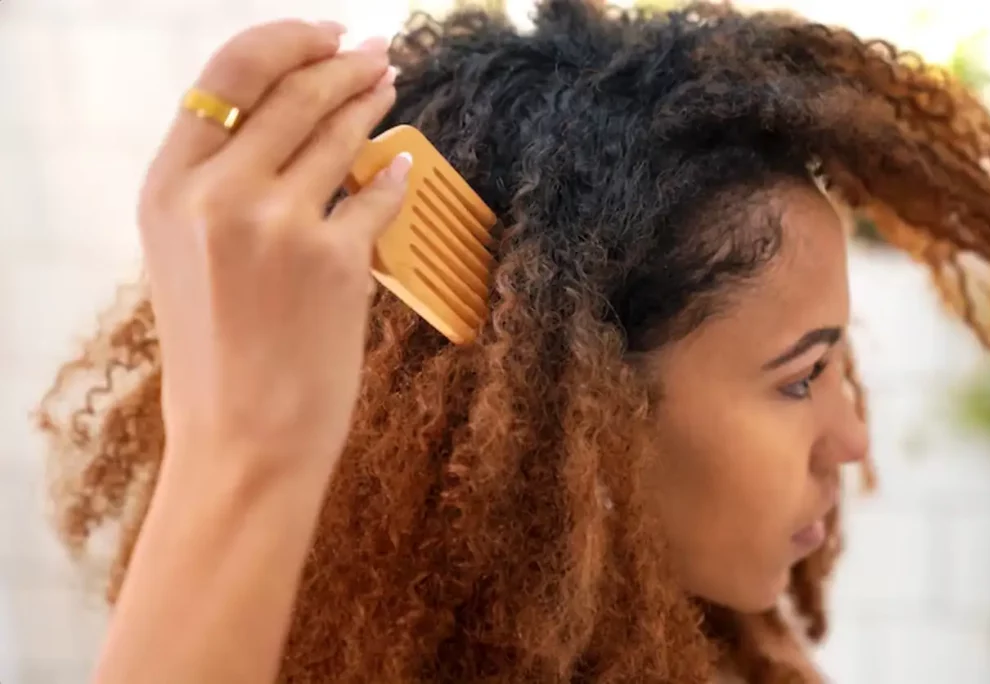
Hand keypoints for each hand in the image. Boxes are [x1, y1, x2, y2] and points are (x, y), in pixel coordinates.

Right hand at [138, 20, 409, 481]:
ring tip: (387, 86)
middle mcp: (216, 197)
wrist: (243, 441)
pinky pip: (377, 196)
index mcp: (167, 191)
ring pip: (339, 132)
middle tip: (373, 53)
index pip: (227, 75)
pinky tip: (401, 168)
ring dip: (371, 100)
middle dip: (341, 62)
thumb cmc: (217, 357)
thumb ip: (217, 186)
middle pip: (292, 92)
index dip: (285, 40)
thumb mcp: (186, 257)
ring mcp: (279, 227)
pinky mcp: (337, 262)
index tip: (323, 33)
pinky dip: (392, 177)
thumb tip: (283, 123)